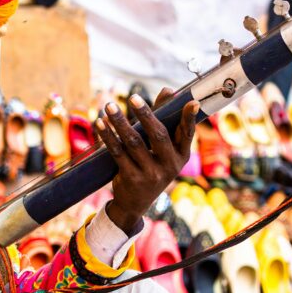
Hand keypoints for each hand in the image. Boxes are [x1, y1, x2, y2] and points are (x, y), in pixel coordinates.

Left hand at [96, 89, 197, 232]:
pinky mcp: (132, 178)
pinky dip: (108, 137)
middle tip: (133, 97)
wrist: (136, 202)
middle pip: (158, 135)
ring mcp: (151, 173)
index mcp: (181, 155)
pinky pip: (118, 153)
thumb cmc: (151, 166)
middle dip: (145, 115)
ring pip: (134, 142)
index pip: (187, 134)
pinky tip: (100, 124)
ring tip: (109, 106)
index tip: (190, 102)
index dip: (189, 118)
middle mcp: (169, 165)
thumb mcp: (162, 149)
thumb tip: (168, 90)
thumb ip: (163, 119)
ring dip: (120, 122)